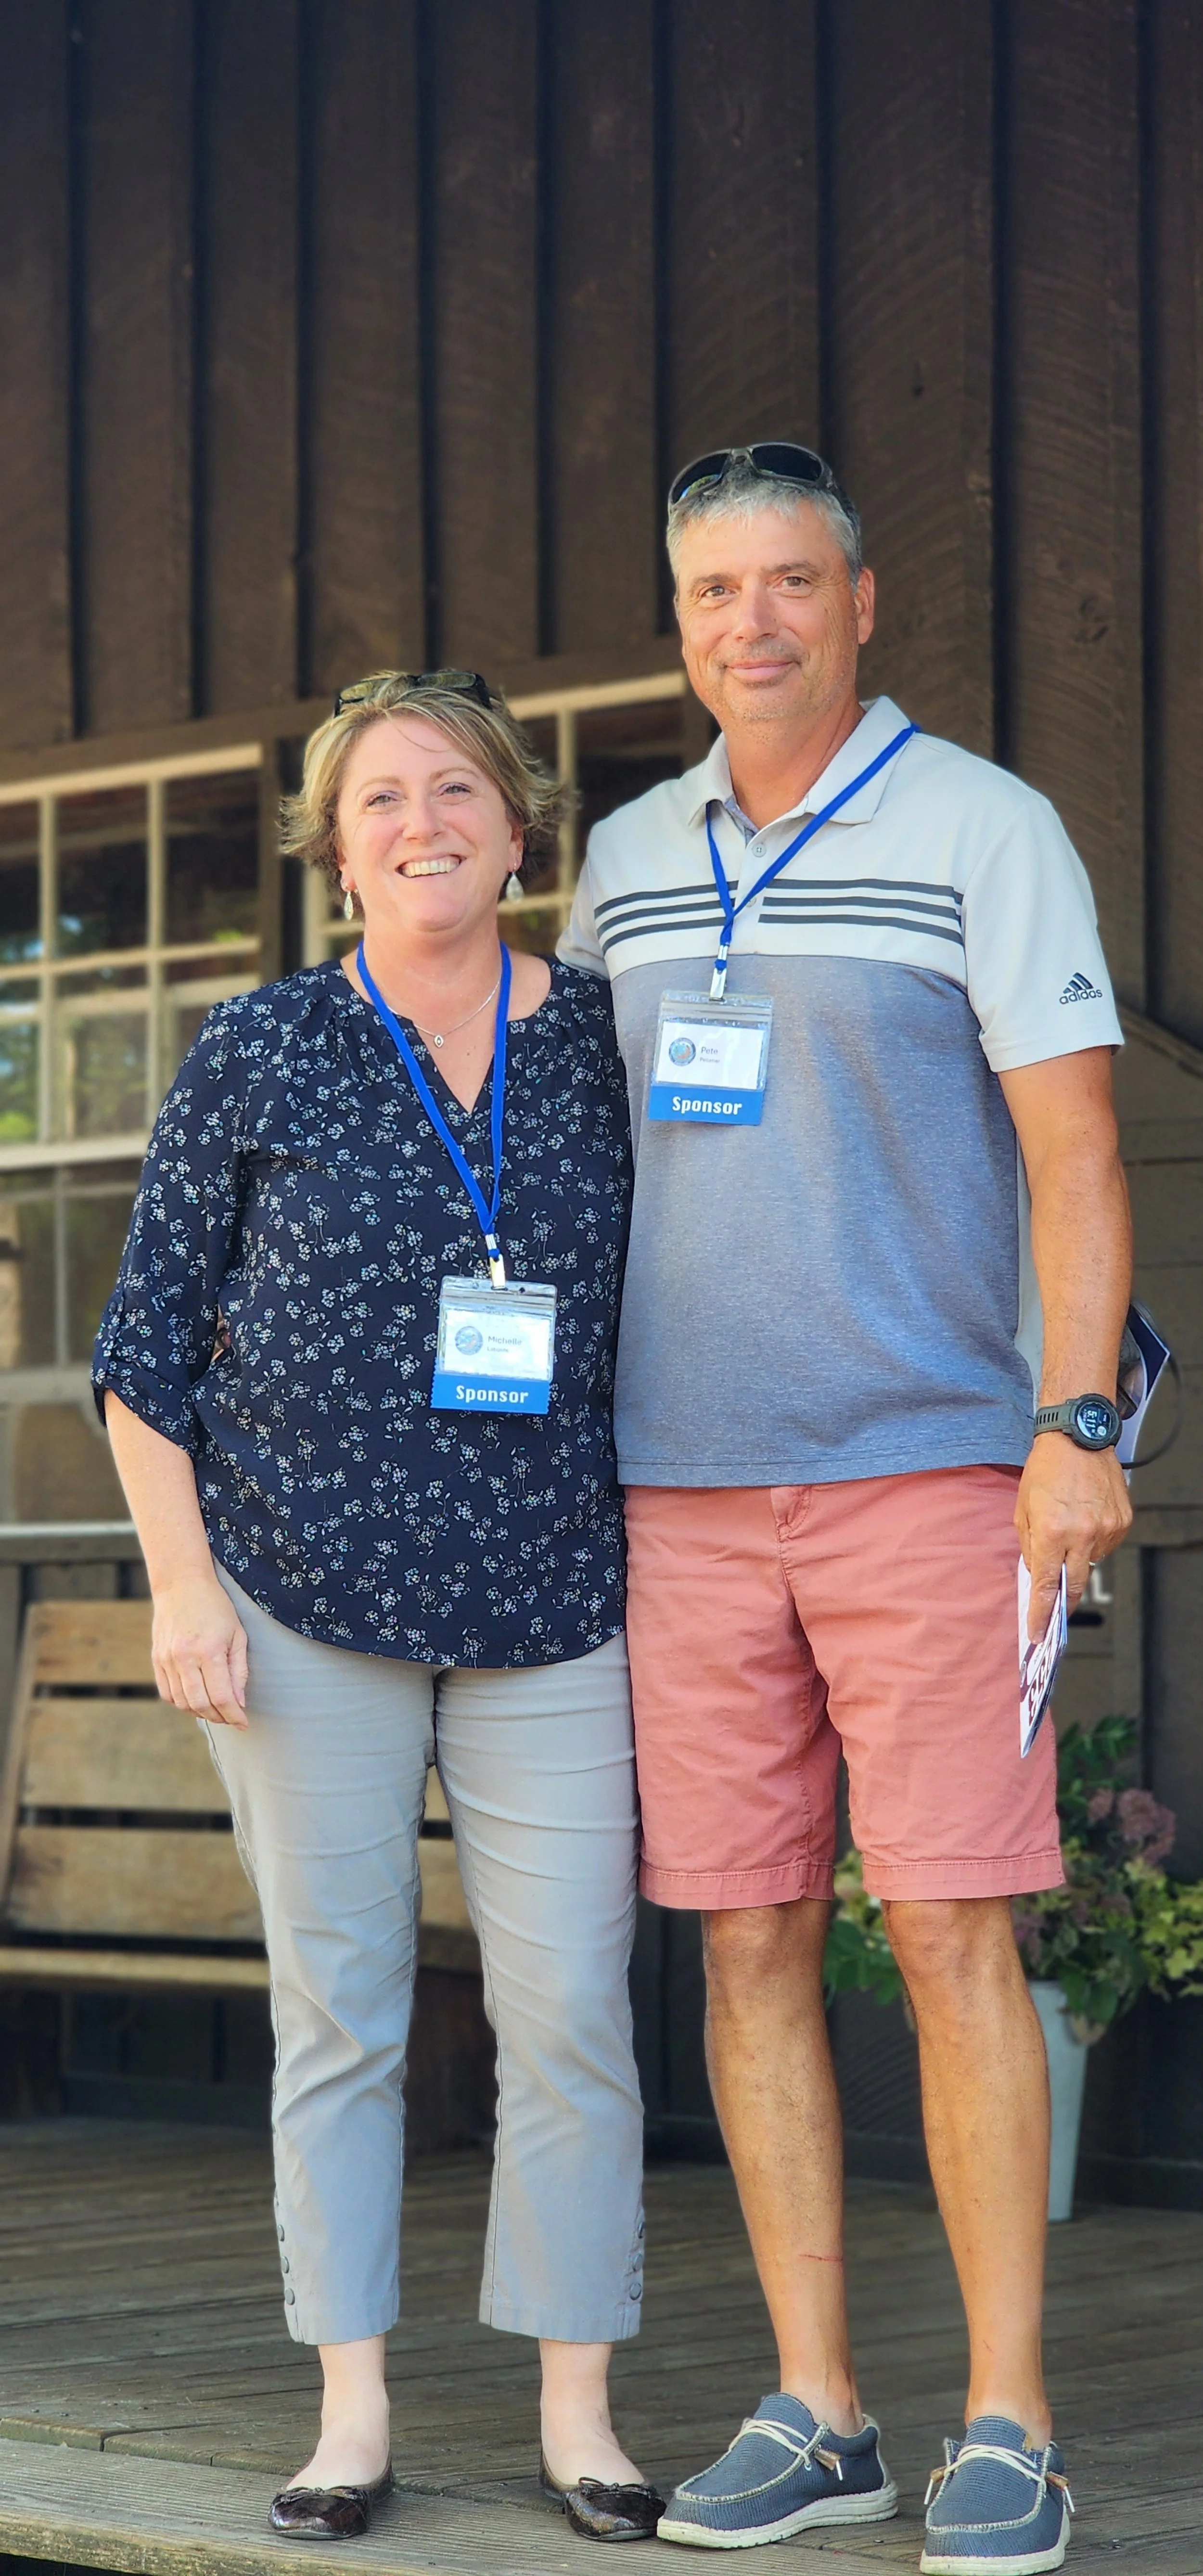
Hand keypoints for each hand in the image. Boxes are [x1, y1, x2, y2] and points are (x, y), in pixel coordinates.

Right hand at [152, 1572, 249, 1726]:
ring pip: (182, 1703)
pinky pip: (167, 1693)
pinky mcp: (157, 1659)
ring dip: (201, 1712)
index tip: (243, 1723)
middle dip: (219, 1717)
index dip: (234, 1715)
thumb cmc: (216, 1607)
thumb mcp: (237, 1635)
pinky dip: (182, 1703)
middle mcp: (184, 1658)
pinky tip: (196, 1699)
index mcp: (209, 1651)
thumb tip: (239, 1702)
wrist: (181, 1584)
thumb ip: (239, 1671)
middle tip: (231, 1718)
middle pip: (201, 1705)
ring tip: (215, 1709)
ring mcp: (167, 1660)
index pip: (222, 1697)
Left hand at [1015, 1434, 1131, 1640]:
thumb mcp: (1023, 1510)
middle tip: (1055, 1613)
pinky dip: (1092, 1542)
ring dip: (1077, 1559)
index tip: (1036, 1635)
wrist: (1078, 1438)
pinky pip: (1106, 1546)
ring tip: (1067, 1531)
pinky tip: (1084, 1522)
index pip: (1047, 1587)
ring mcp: (1106, 1529)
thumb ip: (1029, 1547)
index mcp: (1052, 1532)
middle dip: (1064, 1603)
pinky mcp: (1122, 1522)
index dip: (1041, 1615)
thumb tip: (1037, 1577)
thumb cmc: (1045, 1471)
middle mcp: (1082, 1534)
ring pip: (1091, 1563)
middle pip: (1075, 1586)